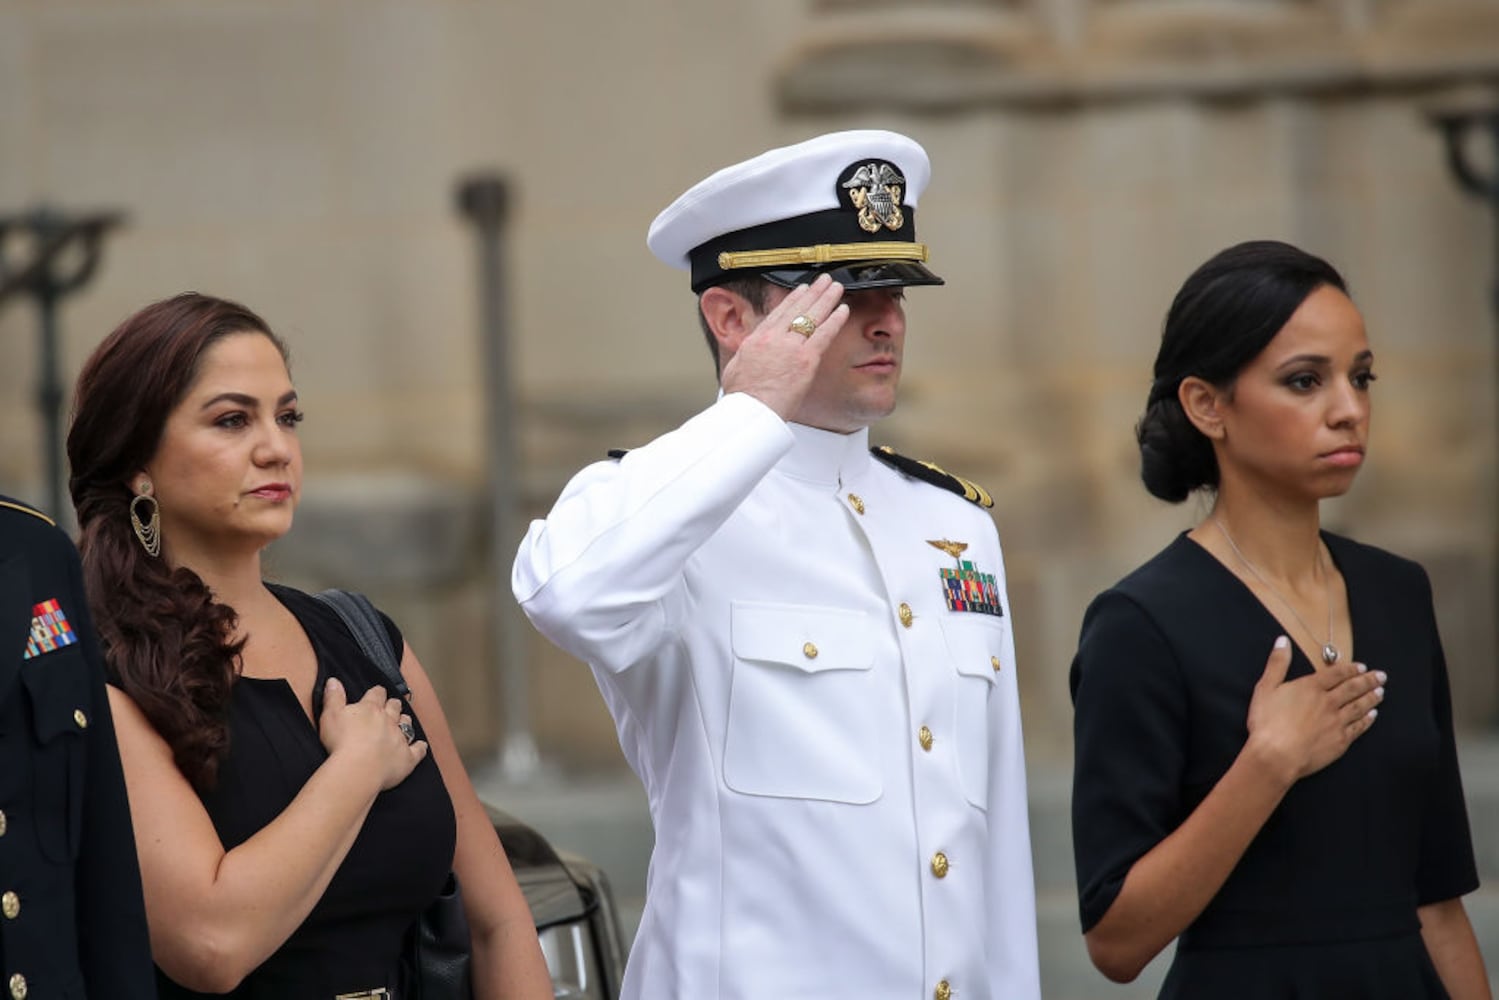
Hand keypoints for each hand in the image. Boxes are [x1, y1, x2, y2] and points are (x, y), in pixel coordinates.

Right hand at [318, 677, 427, 789]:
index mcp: (370, 709)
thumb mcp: (330, 715)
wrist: (357, 768)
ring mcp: (400, 738)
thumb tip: (333, 680)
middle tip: (392, 705)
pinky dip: (420, 748)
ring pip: (406, 724)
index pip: (377, 694)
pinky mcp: (407, 757)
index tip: (378, 691)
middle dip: (393, 705)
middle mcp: (388, 720)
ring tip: (404, 721)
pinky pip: (418, 750)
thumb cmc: (341, 742)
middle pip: (394, 707)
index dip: (377, 692)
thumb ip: (333, 697)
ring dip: (405, 721)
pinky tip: (422, 746)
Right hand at [719, 273, 850, 419]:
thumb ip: (746, 357)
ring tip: (836, 287)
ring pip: (812, 315)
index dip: (793, 299)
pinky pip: (824, 334)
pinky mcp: (806, 359)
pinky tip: (843, 309)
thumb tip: (746, 356)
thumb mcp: (735, 369)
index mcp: (757, 339)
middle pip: (797, 308)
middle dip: (812, 292)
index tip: (802, 290)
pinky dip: (834, 320)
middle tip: (823, 280)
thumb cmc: (742, 397)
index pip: (778, 313)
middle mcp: (774, 338)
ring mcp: (791, 346)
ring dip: (826, 298)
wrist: (751, 409)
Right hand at [1245, 636, 1384, 784]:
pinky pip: (1358, 727)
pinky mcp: (1340, 741)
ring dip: (1371, 698)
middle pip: (1353, 688)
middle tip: (1381, 676)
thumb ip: (1276, 664)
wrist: (1277, 755)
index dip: (1350, 669)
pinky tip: (1373, 716)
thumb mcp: (1265, 688)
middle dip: (1368, 681)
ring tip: (1381, 692)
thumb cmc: (1267, 722)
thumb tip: (1283, 640)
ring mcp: (1336, 722)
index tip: (1362, 666)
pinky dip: (1367, 720)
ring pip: (1359, 706)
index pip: (1335, 674)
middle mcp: (1328, 702)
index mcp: (1311, 687)